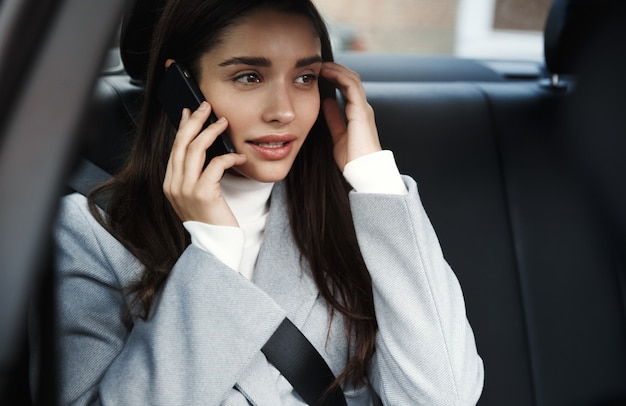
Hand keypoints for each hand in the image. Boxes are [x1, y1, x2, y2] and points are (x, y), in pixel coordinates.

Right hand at [163, 101, 246, 225]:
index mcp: (170, 183)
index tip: (191, 112)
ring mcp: (185, 189)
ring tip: (223, 122)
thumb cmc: (211, 220)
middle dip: (195, 121)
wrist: (215, 246)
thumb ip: (196, 175)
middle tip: (207, 106)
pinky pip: (215, 165)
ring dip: (211, 132)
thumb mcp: (198, 195)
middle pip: (181, 143)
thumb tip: (206, 148)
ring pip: (195, 149)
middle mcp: (173, 184)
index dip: (183, 127)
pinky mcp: (202, 194)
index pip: (175, 148)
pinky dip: (229, 157)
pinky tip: (239, 156)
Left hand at [320, 62, 381, 170]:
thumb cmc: (352, 160)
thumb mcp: (338, 136)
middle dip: (337, 70)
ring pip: (352, 79)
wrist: (363, 172)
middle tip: (320, 64)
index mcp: (358, 114)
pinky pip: (351, 87)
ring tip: (322, 64)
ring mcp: (363, 109)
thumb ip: (334, 119)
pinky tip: (327, 72)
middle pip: (352, 80)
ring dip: (337, 69)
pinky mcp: (361, 111)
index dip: (336, 78)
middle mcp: (363, 109)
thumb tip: (327, 103)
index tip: (321, 73)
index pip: (349, 89)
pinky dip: (339, 76)